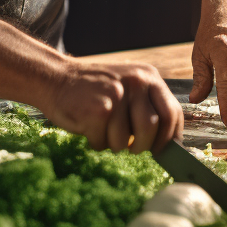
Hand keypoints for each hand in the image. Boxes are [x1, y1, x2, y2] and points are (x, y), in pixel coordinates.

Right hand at [43, 61, 183, 152]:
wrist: (54, 78)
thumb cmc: (93, 90)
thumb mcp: (127, 87)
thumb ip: (147, 107)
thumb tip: (169, 143)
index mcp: (148, 76)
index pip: (173, 113)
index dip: (170, 137)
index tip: (163, 150)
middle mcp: (136, 82)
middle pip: (152, 128)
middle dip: (143, 146)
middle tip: (132, 148)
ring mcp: (116, 95)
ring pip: (126, 141)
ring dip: (114, 145)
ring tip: (102, 131)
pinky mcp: (98, 109)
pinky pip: (104, 142)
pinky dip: (95, 142)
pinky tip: (88, 128)